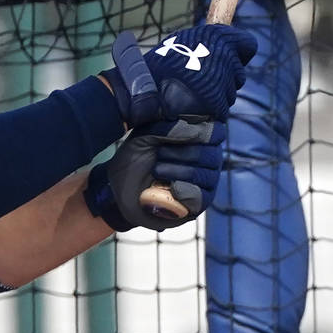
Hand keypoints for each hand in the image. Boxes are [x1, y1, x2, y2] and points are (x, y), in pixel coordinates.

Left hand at [83, 118, 225, 231]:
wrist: (118, 189)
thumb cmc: (134, 159)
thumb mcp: (146, 135)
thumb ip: (170, 127)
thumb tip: (195, 128)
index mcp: (196, 139)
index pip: (214, 131)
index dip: (196, 131)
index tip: (170, 135)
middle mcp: (207, 160)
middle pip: (212, 153)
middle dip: (182, 152)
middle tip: (159, 154)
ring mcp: (205, 183)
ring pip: (207, 174)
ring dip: (179, 171)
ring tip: (157, 171)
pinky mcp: (198, 205)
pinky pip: (202, 196)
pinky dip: (183, 190)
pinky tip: (169, 188)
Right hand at [101, 24, 257, 126]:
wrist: (138, 93)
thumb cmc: (153, 70)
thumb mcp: (178, 45)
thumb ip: (205, 44)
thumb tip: (234, 45)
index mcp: (211, 35)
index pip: (246, 44)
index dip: (238, 55)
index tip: (226, 64)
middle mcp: (220, 54)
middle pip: (238, 73)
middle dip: (224, 81)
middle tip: (199, 85)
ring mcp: (220, 77)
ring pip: (230, 93)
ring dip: (216, 97)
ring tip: (191, 96)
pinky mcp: (216, 99)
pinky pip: (222, 108)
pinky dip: (210, 111)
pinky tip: (192, 108)